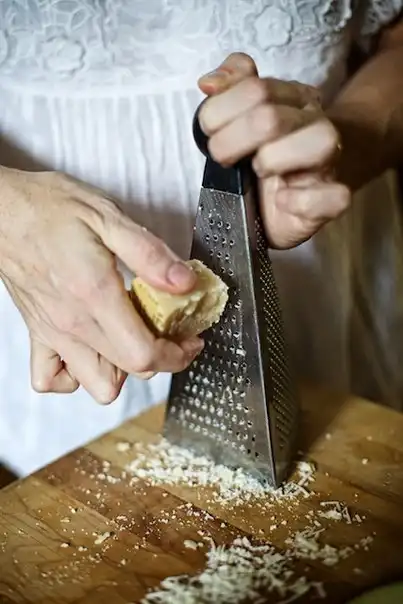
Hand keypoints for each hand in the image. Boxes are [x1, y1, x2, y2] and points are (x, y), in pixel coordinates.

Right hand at [0, 168, 202, 402]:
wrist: (0, 210)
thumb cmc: (49, 209)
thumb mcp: (108, 218)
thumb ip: (150, 255)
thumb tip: (184, 282)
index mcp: (95, 294)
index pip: (144, 353)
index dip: (178, 354)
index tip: (191, 340)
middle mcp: (73, 322)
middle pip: (130, 372)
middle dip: (164, 360)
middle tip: (173, 335)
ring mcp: (53, 333)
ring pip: (96, 386)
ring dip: (124, 372)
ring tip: (134, 340)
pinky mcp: (37, 333)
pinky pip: (52, 380)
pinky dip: (76, 377)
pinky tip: (92, 350)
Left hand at [198, 53, 350, 248]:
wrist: (307, 192)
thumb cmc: (272, 154)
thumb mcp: (248, 117)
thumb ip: (230, 91)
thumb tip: (209, 83)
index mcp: (295, 98)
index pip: (255, 88)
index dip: (220, 111)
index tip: (210, 130)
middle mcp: (316, 124)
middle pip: (270, 118)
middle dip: (231, 141)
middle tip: (222, 157)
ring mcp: (330, 162)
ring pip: (318, 144)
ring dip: (270, 162)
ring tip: (257, 172)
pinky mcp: (334, 199)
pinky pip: (334, 197)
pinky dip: (299, 201)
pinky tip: (281, 200)